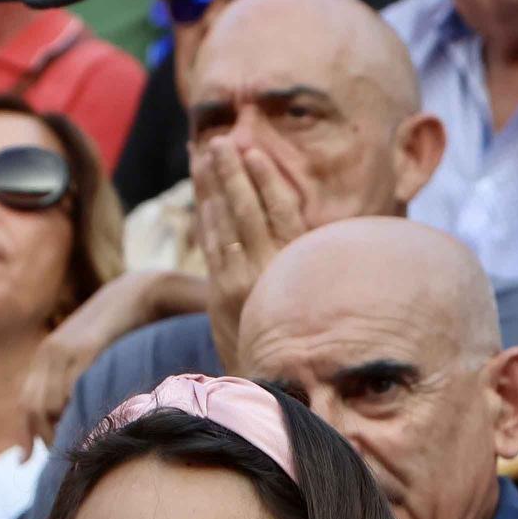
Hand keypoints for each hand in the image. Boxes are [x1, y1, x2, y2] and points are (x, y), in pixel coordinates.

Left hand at [19, 270, 204, 446]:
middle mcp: (49, 353)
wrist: (136, 294)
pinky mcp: (86, 349)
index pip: (26, 402)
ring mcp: (66, 350)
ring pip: (52, 402)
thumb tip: (73, 411)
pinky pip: (72, 387)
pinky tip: (84, 425)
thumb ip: (75, 375)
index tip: (23, 461)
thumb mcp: (89, 350)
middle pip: (34, 406)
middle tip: (58, 456)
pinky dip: (74, 410)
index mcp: (46, 355)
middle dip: (42, 436)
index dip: (23, 433)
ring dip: (59, 429)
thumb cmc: (120, 327)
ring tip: (74, 446)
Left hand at [193, 139, 310, 365]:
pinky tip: (203, 198)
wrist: (280, 377)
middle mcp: (271, 269)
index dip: (266, 179)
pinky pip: (211, 247)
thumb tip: (296, 213)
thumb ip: (304, 252)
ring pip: (224, 224)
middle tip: (219, 141)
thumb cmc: (306, 326)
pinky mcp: (220, 294)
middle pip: (247, 210)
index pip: (282, 210)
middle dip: (231, 172)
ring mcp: (242, 281)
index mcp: (300, 263)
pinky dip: (206, 219)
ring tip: (204, 155)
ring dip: (212, 187)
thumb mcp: (314, 286)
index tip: (253, 152)